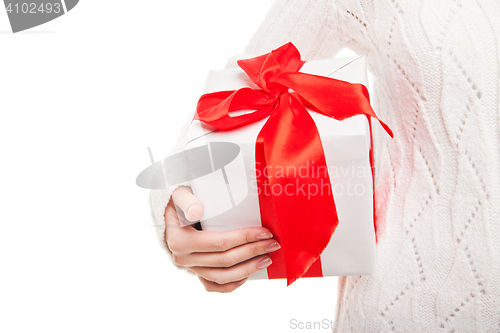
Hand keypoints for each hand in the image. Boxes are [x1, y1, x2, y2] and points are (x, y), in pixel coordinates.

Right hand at [164, 186, 280, 292]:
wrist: (171, 213)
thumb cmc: (180, 201)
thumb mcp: (179, 195)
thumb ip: (186, 200)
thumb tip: (197, 211)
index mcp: (179, 240)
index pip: (219, 243)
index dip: (245, 238)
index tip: (265, 232)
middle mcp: (183, 258)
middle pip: (225, 260)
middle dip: (253, 252)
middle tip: (273, 244)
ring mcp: (189, 268)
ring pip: (222, 277)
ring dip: (248, 269)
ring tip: (267, 259)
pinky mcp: (195, 273)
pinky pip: (213, 285)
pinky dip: (232, 284)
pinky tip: (248, 275)